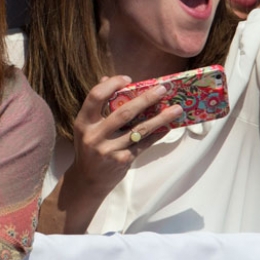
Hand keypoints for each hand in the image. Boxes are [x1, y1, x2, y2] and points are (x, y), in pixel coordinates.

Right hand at [66, 75, 182, 195]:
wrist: (87, 181)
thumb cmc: (89, 147)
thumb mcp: (87, 126)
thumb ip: (98, 104)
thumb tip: (108, 78)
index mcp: (83, 122)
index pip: (96, 96)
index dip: (112, 84)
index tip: (128, 79)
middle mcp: (94, 136)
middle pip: (123, 112)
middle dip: (146, 99)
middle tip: (162, 89)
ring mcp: (109, 150)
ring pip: (139, 130)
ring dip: (160, 118)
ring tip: (176, 109)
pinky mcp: (122, 161)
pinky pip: (144, 144)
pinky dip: (157, 134)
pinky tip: (168, 126)